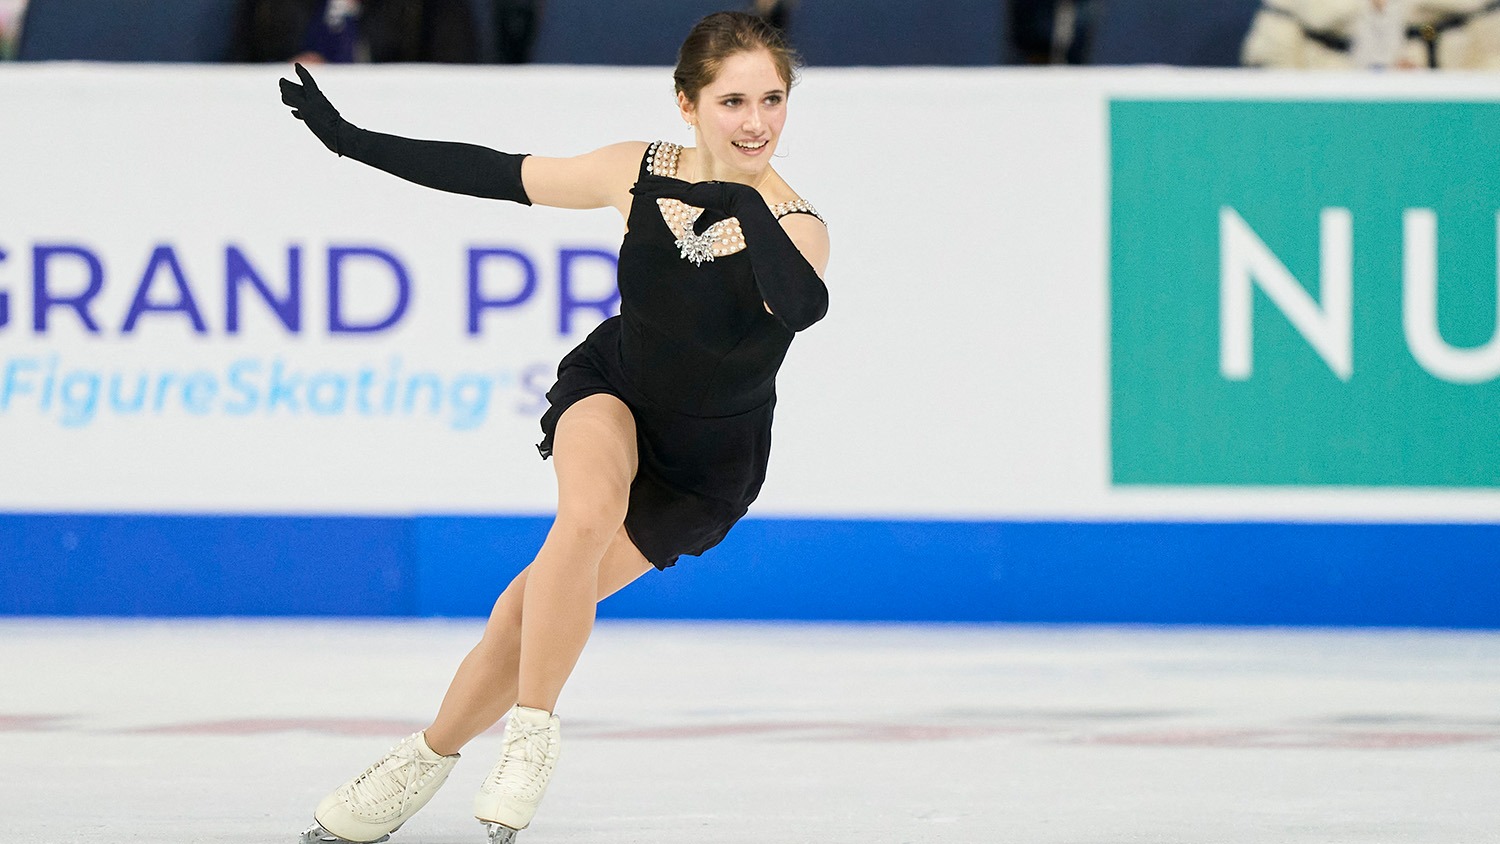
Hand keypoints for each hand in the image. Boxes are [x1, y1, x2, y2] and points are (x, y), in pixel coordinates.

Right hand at [279, 63, 343, 153]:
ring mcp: (318, 111)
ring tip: (285, 97)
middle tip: (283, 82)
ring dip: (293, 98)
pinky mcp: (319, 121)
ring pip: (303, 101)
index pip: (307, 80)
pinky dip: (298, 110)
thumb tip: (283, 86)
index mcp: (315, 95)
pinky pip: (305, 112)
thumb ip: (293, 97)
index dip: (301, 72)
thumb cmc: (323, 121)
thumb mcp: (305, 107)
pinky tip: (294, 113)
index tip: (297, 65)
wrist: (339, 137)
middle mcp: (317, 101)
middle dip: (292, 86)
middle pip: (302, 90)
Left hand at [630, 174, 758, 213]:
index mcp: (693, 193)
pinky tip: (643, 191)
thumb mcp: (710, 219)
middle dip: (649, 185)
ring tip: (634, 187)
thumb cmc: (727, 208)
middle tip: (636, 185)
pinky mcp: (687, 193)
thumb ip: (701, 224)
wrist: (737, 200)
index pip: (673, 190)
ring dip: (646, 187)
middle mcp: (688, 189)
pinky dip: (654, 191)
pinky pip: (666, 191)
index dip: (660, 189)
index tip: (649, 189)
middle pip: (664, 186)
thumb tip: (694, 232)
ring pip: (662, 187)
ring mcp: (687, 190)